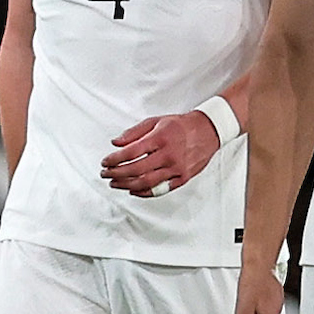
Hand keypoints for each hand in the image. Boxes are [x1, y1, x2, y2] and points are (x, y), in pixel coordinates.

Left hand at [101, 110, 222, 195]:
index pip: (130, 152)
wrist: (208, 131)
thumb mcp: (156, 121)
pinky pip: (159, 190)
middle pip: (135, 170)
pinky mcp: (182, 178)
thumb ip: (134, 132)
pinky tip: (132, 190)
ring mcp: (176, 168)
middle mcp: (168, 155)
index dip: (114, 159)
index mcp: (159, 138)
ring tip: (115, 183)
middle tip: (105, 174)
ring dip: (126, 185)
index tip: (105, 162)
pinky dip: (143, 192)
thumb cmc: (180, 126)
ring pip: (145, 182)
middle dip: (116, 174)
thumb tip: (115, 143)